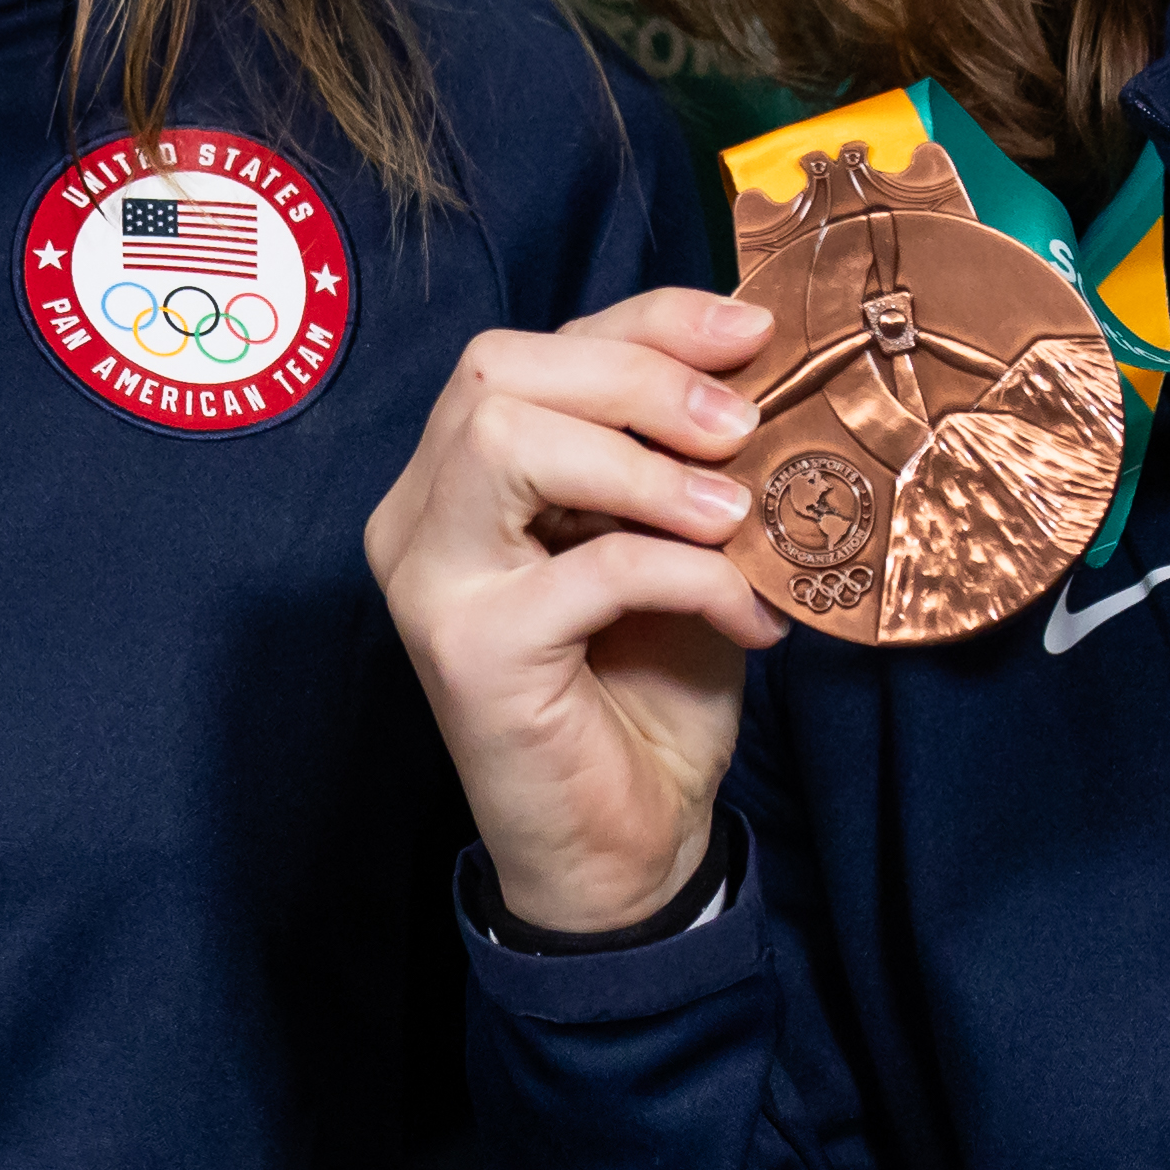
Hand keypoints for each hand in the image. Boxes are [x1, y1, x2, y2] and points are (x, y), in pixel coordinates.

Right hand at [364, 288, 785, 934]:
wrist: (625, 846)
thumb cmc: (646, 690)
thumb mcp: (672, 541)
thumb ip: (677, 454)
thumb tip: (754, 355)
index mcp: (453, 478)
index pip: (531, 352)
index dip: (646, 323)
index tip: (754, 334)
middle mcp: (415, 518)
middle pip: (497, 374)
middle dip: (638, 377)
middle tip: (742, 430)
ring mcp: (429, 582)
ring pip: (508, 440)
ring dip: (645, 463)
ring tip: (736, 515)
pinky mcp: (471, 651)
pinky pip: (589, 567)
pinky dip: (688, 573)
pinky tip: (746, 614)